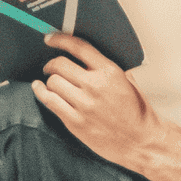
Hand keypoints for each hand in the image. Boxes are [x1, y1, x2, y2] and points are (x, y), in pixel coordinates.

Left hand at [32, 34, 162, 170]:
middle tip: (50, 67)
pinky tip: (39, 88)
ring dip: (48, 80)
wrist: (141, 142)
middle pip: (60, 64)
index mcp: (110, 72)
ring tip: (49, 81)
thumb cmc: (137, 113)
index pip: (78, 48)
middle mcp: (95, 86)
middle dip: (51, 63)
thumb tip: (85, 59)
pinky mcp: (76, 122)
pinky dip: (41, 92)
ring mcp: (84, 105)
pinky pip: (50, 101)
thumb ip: (107, 69)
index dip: (60, 40)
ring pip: (53, 82)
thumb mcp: (127, 82)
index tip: (50, 38)